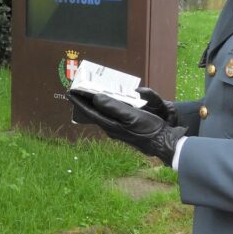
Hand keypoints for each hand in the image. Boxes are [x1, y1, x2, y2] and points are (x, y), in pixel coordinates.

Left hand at [68, 91, 185, 165]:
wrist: (163, 142)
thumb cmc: (149, 129)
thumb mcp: (131, 117)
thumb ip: (113, 107)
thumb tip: (96, 99)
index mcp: (111, 125)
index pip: (90, 112)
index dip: (79, 102)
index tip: (69, 92)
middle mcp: (111, 128)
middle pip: (94, 113)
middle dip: (86, 102)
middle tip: (78, 91)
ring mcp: (118, 128)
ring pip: (102, 114)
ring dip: (96, 104)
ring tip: (89, 94)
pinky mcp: (125, 128)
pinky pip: (111, 115)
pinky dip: (107, 107)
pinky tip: (109, 102)